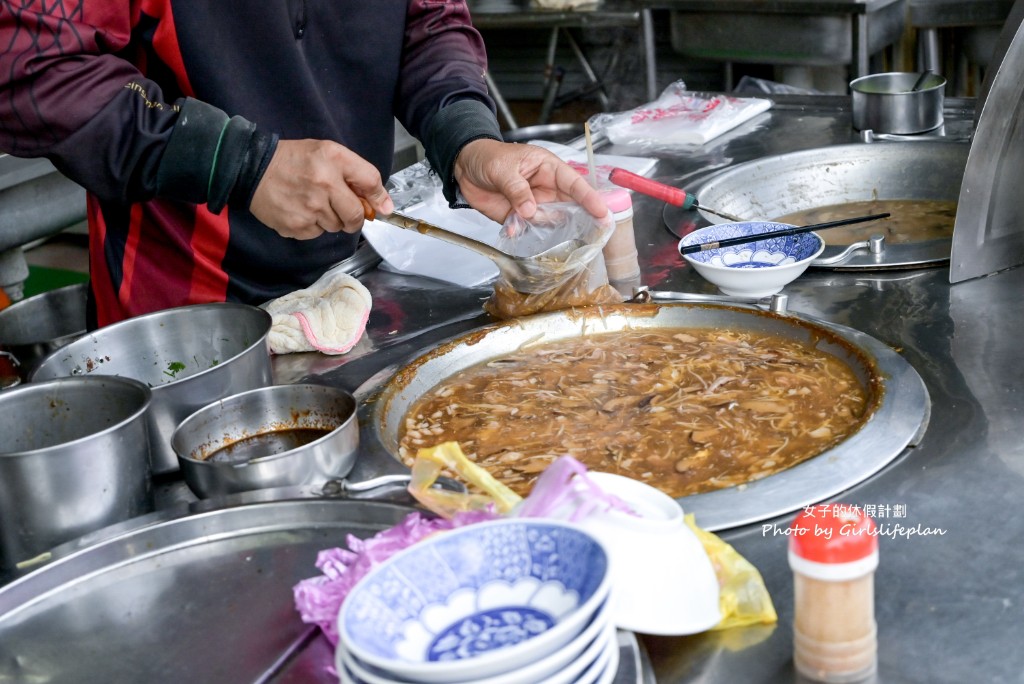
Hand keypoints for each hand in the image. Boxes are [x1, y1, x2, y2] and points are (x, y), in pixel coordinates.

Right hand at [248, 139, 393, 238]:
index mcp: (333, 161)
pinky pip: (317, 234)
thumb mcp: (328, 153)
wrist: (252, 169)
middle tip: (340, 207)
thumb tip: (385, 207)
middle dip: (354, 216)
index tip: (379, 207)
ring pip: (336, 227)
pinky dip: (313, 226)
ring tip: (313, 202)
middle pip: (356, 216)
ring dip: (331, 219)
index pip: (371, 182)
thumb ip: (358, 174)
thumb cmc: (294, 160)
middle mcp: (324, 185)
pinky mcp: (296, 226)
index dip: (378, 198)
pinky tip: (300, 210)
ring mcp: (309, 209)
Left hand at [453, 139, 606, 222]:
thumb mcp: (502, 168)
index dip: (589, 198)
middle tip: (588, 233)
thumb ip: (517, 190)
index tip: (602, 213)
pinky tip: (512, 228)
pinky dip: (521, 231)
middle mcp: (545, 187)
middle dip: (577, 219)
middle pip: (569, 206)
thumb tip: (531, 211)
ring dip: (542, 225)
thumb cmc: (487, 157)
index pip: (574, 183)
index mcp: (547, 168)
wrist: (463, 167)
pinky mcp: (519, 216)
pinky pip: (528, 229)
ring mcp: (533, 203)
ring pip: (549, 221)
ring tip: (527, 219)